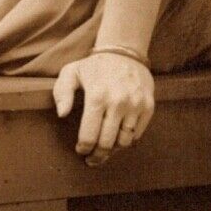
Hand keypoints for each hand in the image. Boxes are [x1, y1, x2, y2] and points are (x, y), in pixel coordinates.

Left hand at [52, 51, 154, 165]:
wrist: (125, 51)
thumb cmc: (95, 66)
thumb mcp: (71, 72)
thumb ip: (62, 93)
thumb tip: (62, 114)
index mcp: (97, 96)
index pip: (89, 136)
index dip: (84, 148)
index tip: (81, 150)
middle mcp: (118, 103)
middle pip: (107, 144)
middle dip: (98, 155)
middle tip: (92, 158)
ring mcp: (135, 105)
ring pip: (124, 142)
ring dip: (113, 149)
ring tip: (105, 148)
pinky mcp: (148, 106)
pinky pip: (137, 134)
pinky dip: (127, 139)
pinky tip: (118, 136)